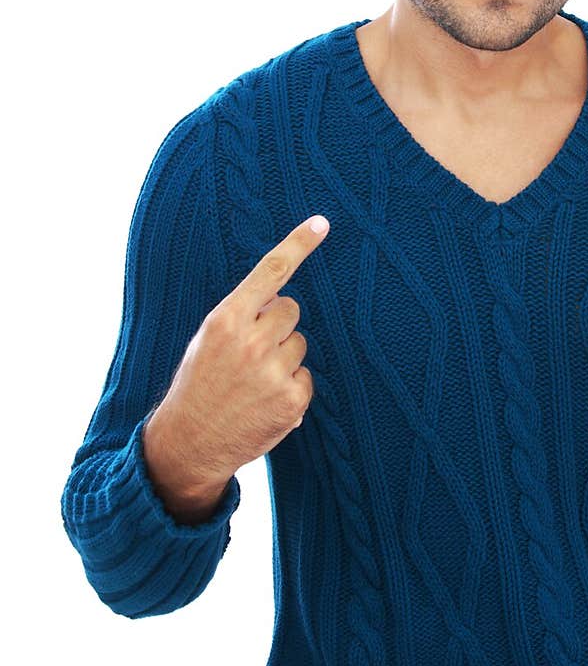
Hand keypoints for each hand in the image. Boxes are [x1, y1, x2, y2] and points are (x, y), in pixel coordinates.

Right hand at [146, 214, 330, 495]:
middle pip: (291, 309)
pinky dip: (290, 387)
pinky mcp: (292, 401)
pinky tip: (264, 402)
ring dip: (284, 357)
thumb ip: (242, 315)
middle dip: (277, 324)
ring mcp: (273, 372)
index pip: (270, 272)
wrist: (189, 443)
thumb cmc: (199, 384)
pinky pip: (305, 376)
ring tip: (253, 381)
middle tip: (250, 351)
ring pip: (300, 343)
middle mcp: (251, 342)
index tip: (322, 222)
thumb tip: (281, 301)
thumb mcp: (207, 340)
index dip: (298, 244)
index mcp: (225, 320)